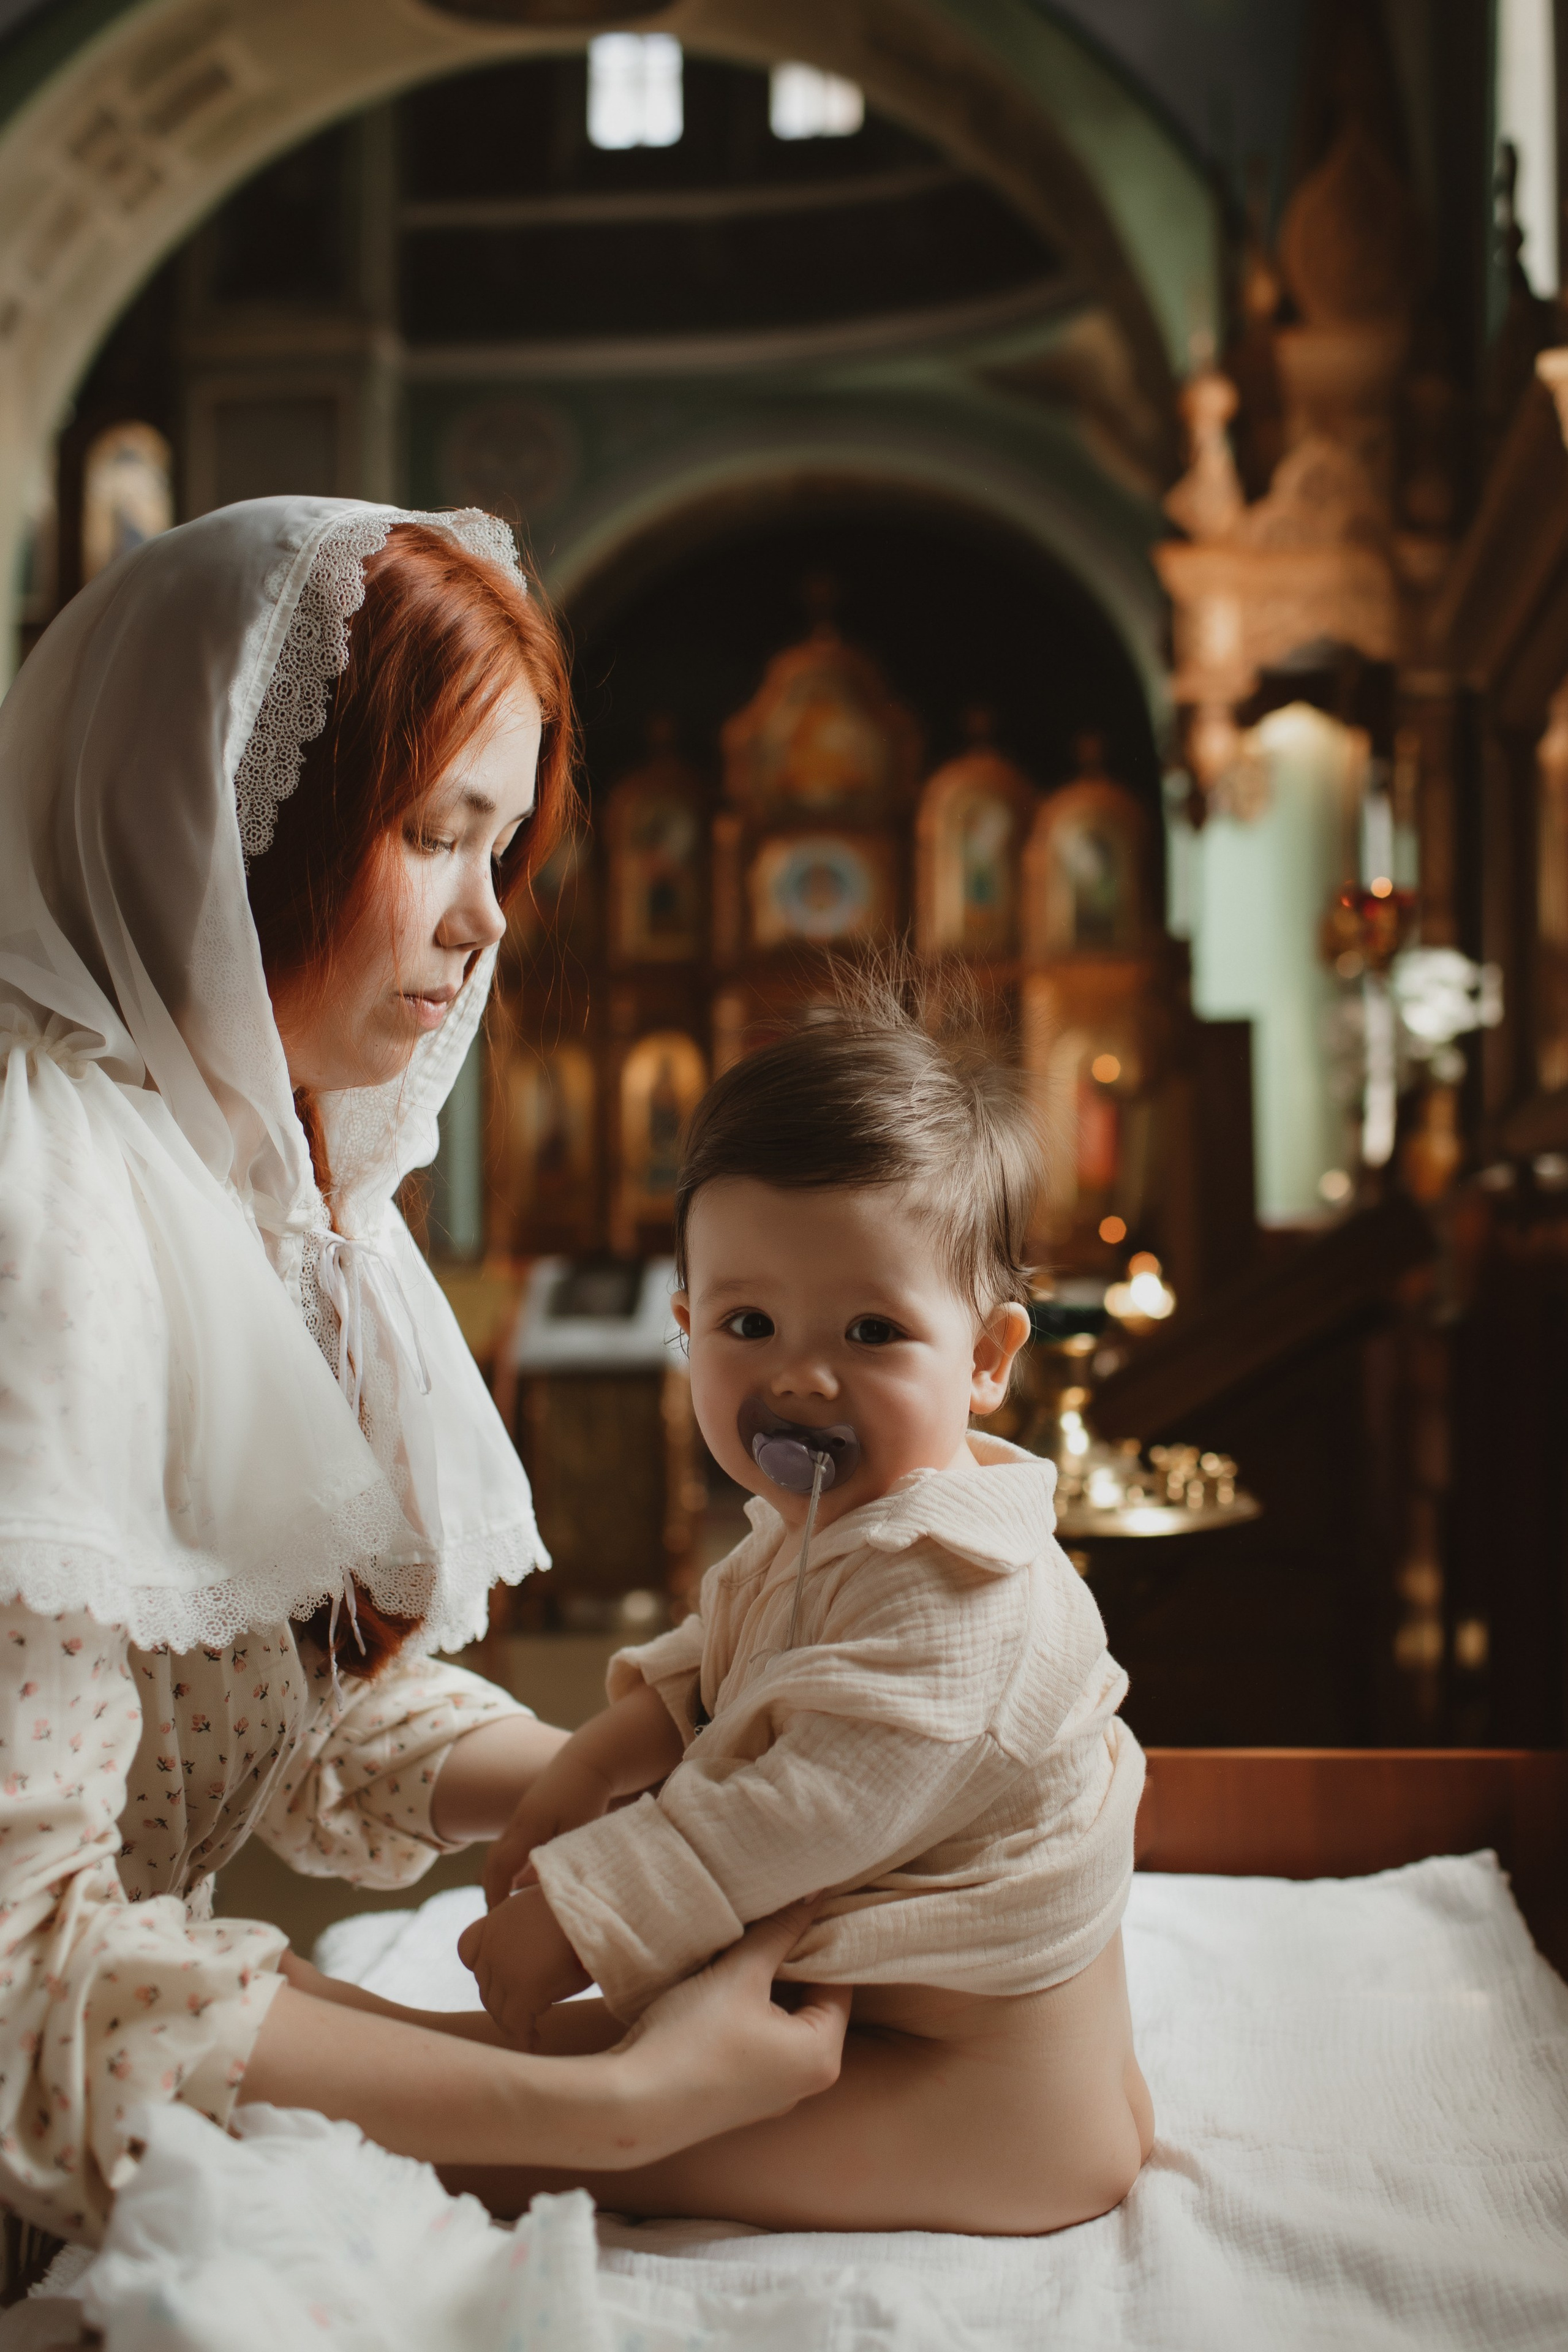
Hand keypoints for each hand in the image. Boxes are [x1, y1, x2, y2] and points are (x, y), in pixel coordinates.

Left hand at [458, 1882, 589, 2047]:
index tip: (502, 1977)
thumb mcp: (545, 1906)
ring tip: (530, 2031)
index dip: (483, 1967)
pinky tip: (535, 2042)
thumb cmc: (581, 1906)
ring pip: (498, 2009)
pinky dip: (524, 2038)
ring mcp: (504, 1970)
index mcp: (496, 1921)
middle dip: (503, 2001)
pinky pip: (516, 2025)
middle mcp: (492, 1946)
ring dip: (513, 2021)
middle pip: (486, 1986)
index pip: (468, 1950)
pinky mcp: (523, 1991)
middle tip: (525, 2013)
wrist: (595, 1905)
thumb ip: (527, 1927)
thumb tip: (538, 1947)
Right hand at [481, 1753, 614, 1908]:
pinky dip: (513, 1864)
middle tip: (495, 1918)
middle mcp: (518, 1823)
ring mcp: (522, 1817)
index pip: (501, 1867)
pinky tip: (524, 1880)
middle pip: (493, 1862)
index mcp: (526, 1828)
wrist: (589, 1759)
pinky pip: (513, 1845)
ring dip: (500, 1877)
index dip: (496, 1894)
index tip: (496, 1918)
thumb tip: (542, 1890)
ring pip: (502, 1853)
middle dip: (492, 1889)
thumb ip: (559, 1860)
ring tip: (507, 1904)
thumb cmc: (587, 1795)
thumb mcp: (576, 1831)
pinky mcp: (531, 1815)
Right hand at [609, 1901, 849, 2156]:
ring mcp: (772, 2096)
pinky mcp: (740, 2098)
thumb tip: (817, 1894)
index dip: (815, 1943)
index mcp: (822, 2057)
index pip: (838, 1983)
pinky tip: (717, 1992)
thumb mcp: (740, 1973)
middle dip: (788, 1964)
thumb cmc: (691, 2040)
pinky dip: (747, 2015)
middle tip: (763, 1925)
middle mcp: (806, 2084)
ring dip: (764, 1988)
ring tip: (737, 1953)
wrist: (631, 2107)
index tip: (791, 1911)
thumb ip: (780, 1931)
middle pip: (811, 2004)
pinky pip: (759, 2044)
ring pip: (781, 2023)